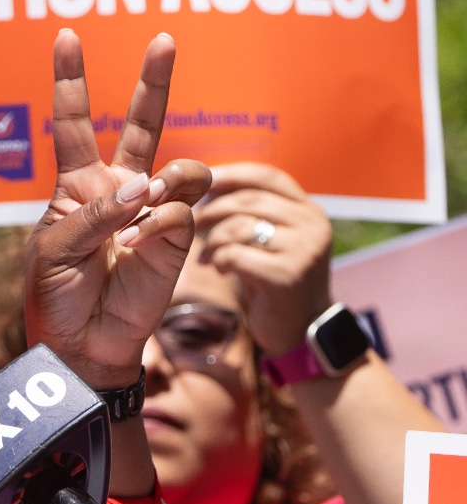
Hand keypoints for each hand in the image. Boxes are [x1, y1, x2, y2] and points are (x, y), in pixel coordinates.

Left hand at [26, 30, 211, 389]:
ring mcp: (152, 212)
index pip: (72, 123)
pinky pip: (181, 211)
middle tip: (163, 39)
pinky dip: (159, 222)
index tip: (66, 35)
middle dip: (155, 81)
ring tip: (143, 204)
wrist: (82, 344)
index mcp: (77, 184)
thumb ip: (95, 212)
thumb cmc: (57, 296)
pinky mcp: (176, 240)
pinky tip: (139, 244)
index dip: (70, 80)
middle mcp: (118, 189)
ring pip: (180, 168)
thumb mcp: (56, 247)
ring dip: (163, 180)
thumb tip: (145, 188)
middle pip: (143, 123)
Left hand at [195, 163, 331, 354]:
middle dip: (210, 211)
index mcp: (308, 210)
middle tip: (191, 225)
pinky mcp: (287, 275)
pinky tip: (219, 269)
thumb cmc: (272, 278)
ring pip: (238, 226)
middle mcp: (312, 225)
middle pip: (246, 201)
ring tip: (206, 255)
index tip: (200, 182)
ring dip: (212, 240)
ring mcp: (303, 250)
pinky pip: (236, 254)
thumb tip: (206, 180)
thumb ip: (251, 211)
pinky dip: (219, 259)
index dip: (230, 175)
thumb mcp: (269, 238)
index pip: (266, 176)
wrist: (298, 329)